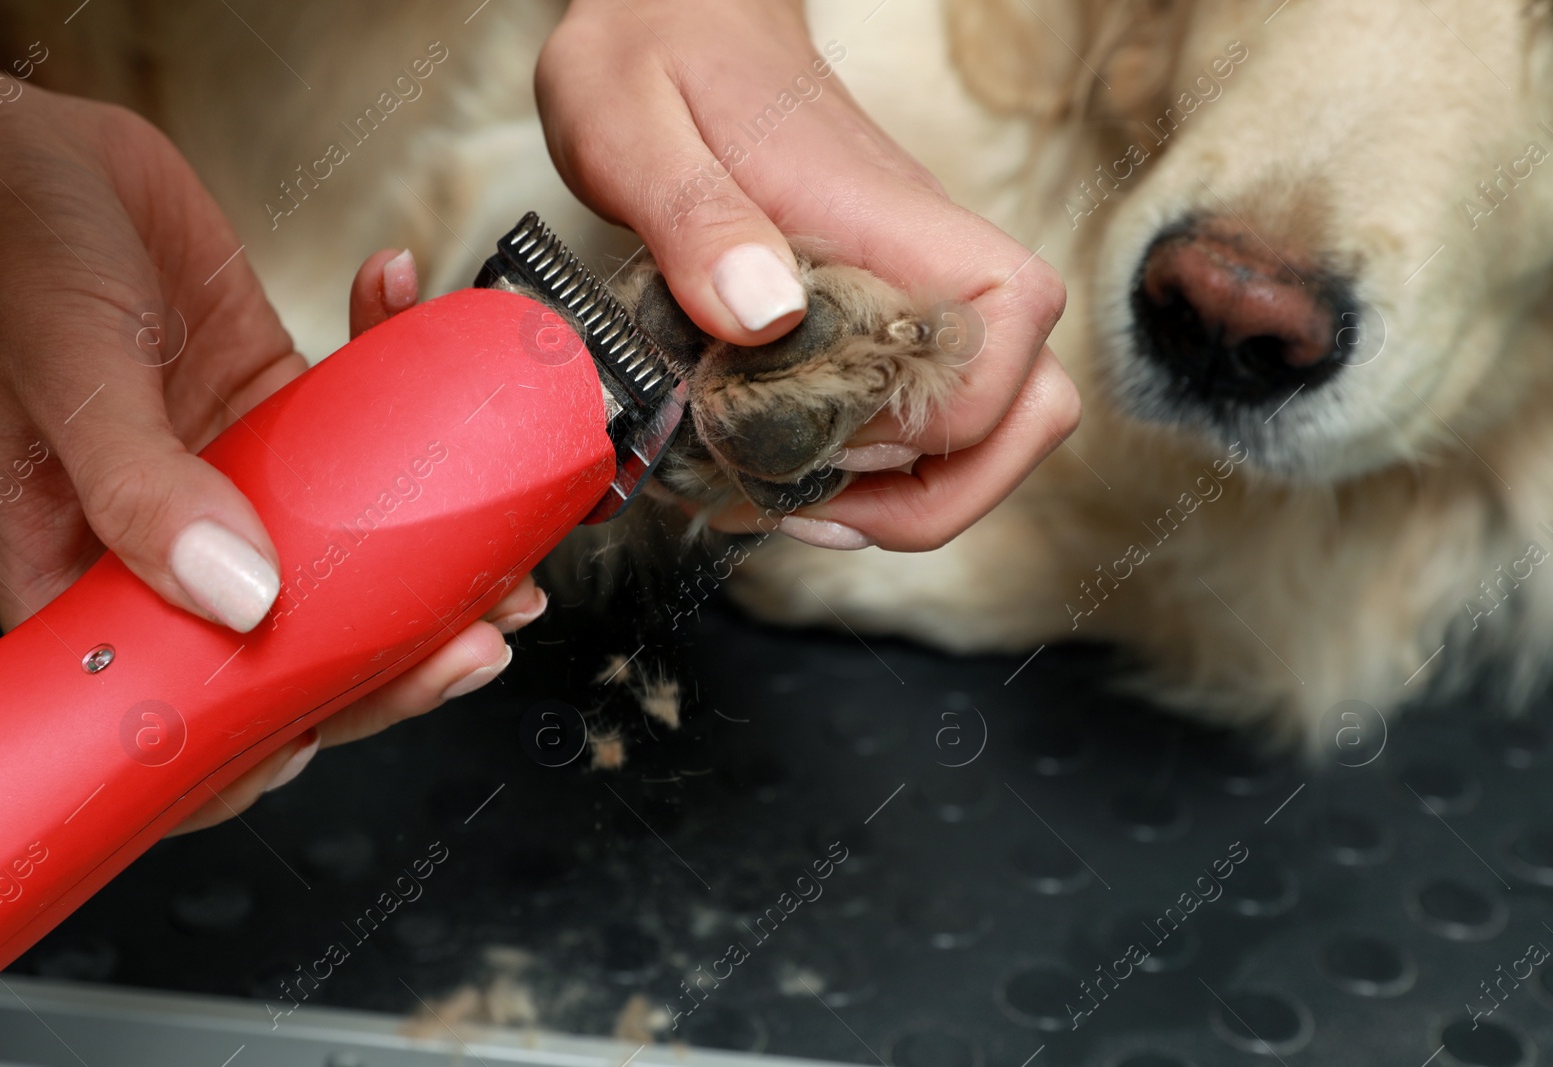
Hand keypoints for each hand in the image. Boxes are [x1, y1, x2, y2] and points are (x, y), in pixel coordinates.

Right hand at [0, 69, 540, 832]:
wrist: (25, 144)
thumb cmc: (3, 248)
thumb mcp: (66, 373)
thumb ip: (141, 489)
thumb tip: (241, 599)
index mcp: (82, 567)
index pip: (178, 697)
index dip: (270, 735)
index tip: (366, 712)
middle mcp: (163, 541)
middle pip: (292, 640)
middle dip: (396, 649)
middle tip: (483, 633)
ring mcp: (229, 482)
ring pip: (346, 554)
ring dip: (433, 552)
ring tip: (507, 546)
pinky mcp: (273, 414)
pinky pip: (358, 435)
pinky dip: (401, 390)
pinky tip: (411, 325)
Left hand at [536, 0, 1077, 550]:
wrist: (681, 17)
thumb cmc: (657, 60)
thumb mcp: (628, 124)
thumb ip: (693, 216)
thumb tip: (763, 312)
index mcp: (889, 218)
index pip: (1008, 332)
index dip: (933, 420)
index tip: (822, 430)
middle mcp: (931, 260)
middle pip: (1032, 407)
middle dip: (937, 494)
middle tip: (808, 504)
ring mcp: (920, 290)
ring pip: (999, 427)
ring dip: (916, 498)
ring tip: (799, 504)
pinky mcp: (894, 314)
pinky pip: (938, 418)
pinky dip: (885, 474)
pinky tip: (795, 471)